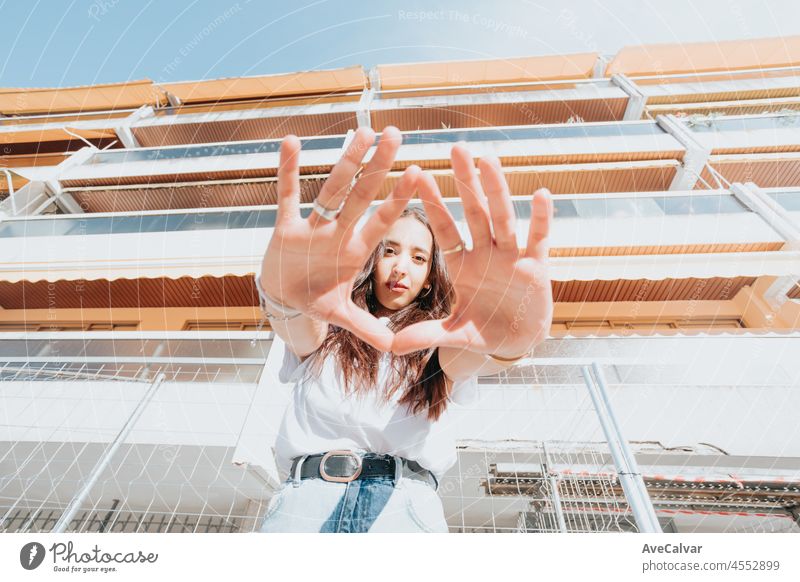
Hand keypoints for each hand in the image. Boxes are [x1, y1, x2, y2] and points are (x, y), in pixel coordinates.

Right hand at [261, 126, 418, 352]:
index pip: (382, 221)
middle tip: (395, 133)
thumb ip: (366, 328)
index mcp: (355, 251)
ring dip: (345, 161)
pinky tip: (292, 142)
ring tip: (361, 131)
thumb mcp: (341, 315)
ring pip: (332, 188)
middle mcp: (338, 232)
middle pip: (361, 194)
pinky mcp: (285, 226)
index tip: (420, 174)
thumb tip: (393, 347)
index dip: (398, 199)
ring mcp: (313, 226)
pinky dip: (288, 171)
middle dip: (377, 166)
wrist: (284, 297)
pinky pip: (287, 194)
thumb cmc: (316, 299)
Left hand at [391, 144, 553, 356]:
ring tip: (489, 160)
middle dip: (466, 182)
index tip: (418, 176)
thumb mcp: (453, 334)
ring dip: (497, 190)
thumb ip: (424, 335)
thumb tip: (388, 345)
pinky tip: (541, 194)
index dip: (434, 205)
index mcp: (462, 265)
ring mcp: (512, 257)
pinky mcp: (537, 266)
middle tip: (456, 147)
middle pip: (474, 212)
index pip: (445, 230)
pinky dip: (541, 218)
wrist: (518, 341)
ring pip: (503, 218)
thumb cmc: (484, 330)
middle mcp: (486, 254)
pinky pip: (539, 238)